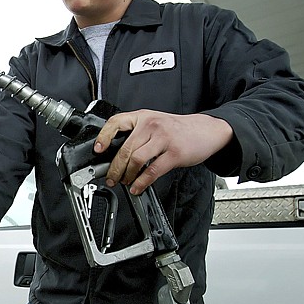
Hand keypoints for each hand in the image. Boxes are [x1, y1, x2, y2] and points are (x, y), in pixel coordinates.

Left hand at [94, 111, 232, 193]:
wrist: (206, 129)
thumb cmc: (177, 129)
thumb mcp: (154, 122)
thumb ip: (136, 133)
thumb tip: (114, 152)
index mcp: (143, 117)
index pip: (116, 123)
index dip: (104, 137)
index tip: (98, 150)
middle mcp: (151, 125)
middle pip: (125, 148)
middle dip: (114, 167)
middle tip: (110, 177)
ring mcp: (163, 139)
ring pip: (136, 160)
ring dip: (126, 175)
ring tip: (124, 182)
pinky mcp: (174, 153)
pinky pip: (152, 171)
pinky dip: (141, 182)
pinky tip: (137, 187)